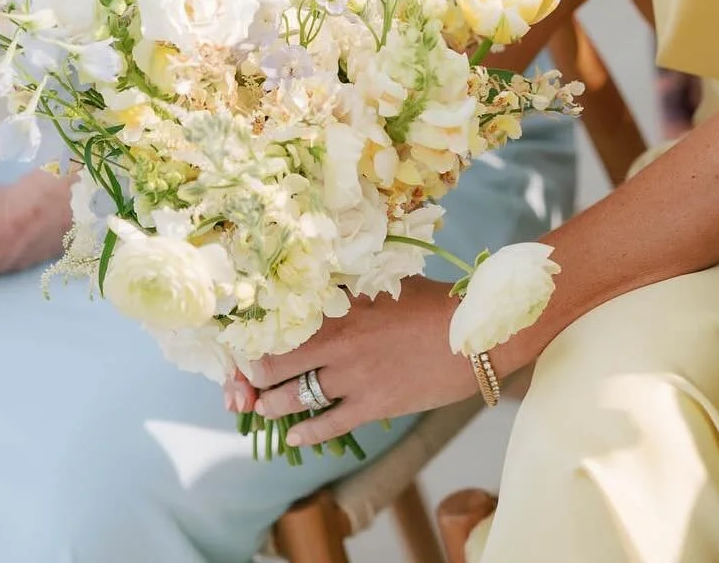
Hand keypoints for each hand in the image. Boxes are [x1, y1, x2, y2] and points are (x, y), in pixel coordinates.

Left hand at [243, 278, 475, 450]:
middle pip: (274, 361)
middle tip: (244, 381)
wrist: (475, 336)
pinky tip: (293, 436)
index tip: (243, 342)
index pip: (279, 320)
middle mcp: (338, 339)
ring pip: (293, 395)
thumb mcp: (386, 282)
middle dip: (252, 375)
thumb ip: (351, 288)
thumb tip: (324, 285)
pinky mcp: (372, 405)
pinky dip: (305, 432)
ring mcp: (354, 375)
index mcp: (339, 303)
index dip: (253, 335)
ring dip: (271, 404)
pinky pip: (327, 424)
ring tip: (262, 406)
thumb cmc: (434, 302)